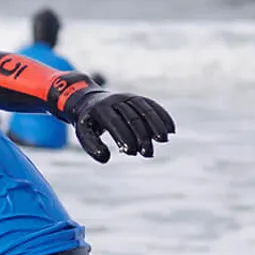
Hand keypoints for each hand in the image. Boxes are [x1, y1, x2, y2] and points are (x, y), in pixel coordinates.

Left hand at [61, 88, 175, 162]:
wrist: (89, 100)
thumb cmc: (88, 123)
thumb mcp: (83, 133)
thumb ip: (92, 146)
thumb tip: (105, 157)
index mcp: (100, 108)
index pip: (114, 122)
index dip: (124, 136)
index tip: (132, 153)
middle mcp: (115, 100)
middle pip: (132, 117)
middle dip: (141, 135)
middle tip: (147, 153)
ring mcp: (127, 97)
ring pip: (144, 109)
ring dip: (156, 125)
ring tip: (163, 140)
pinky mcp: (137, 98)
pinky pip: (152, 105)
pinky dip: (162, 116)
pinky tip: (171, 129)